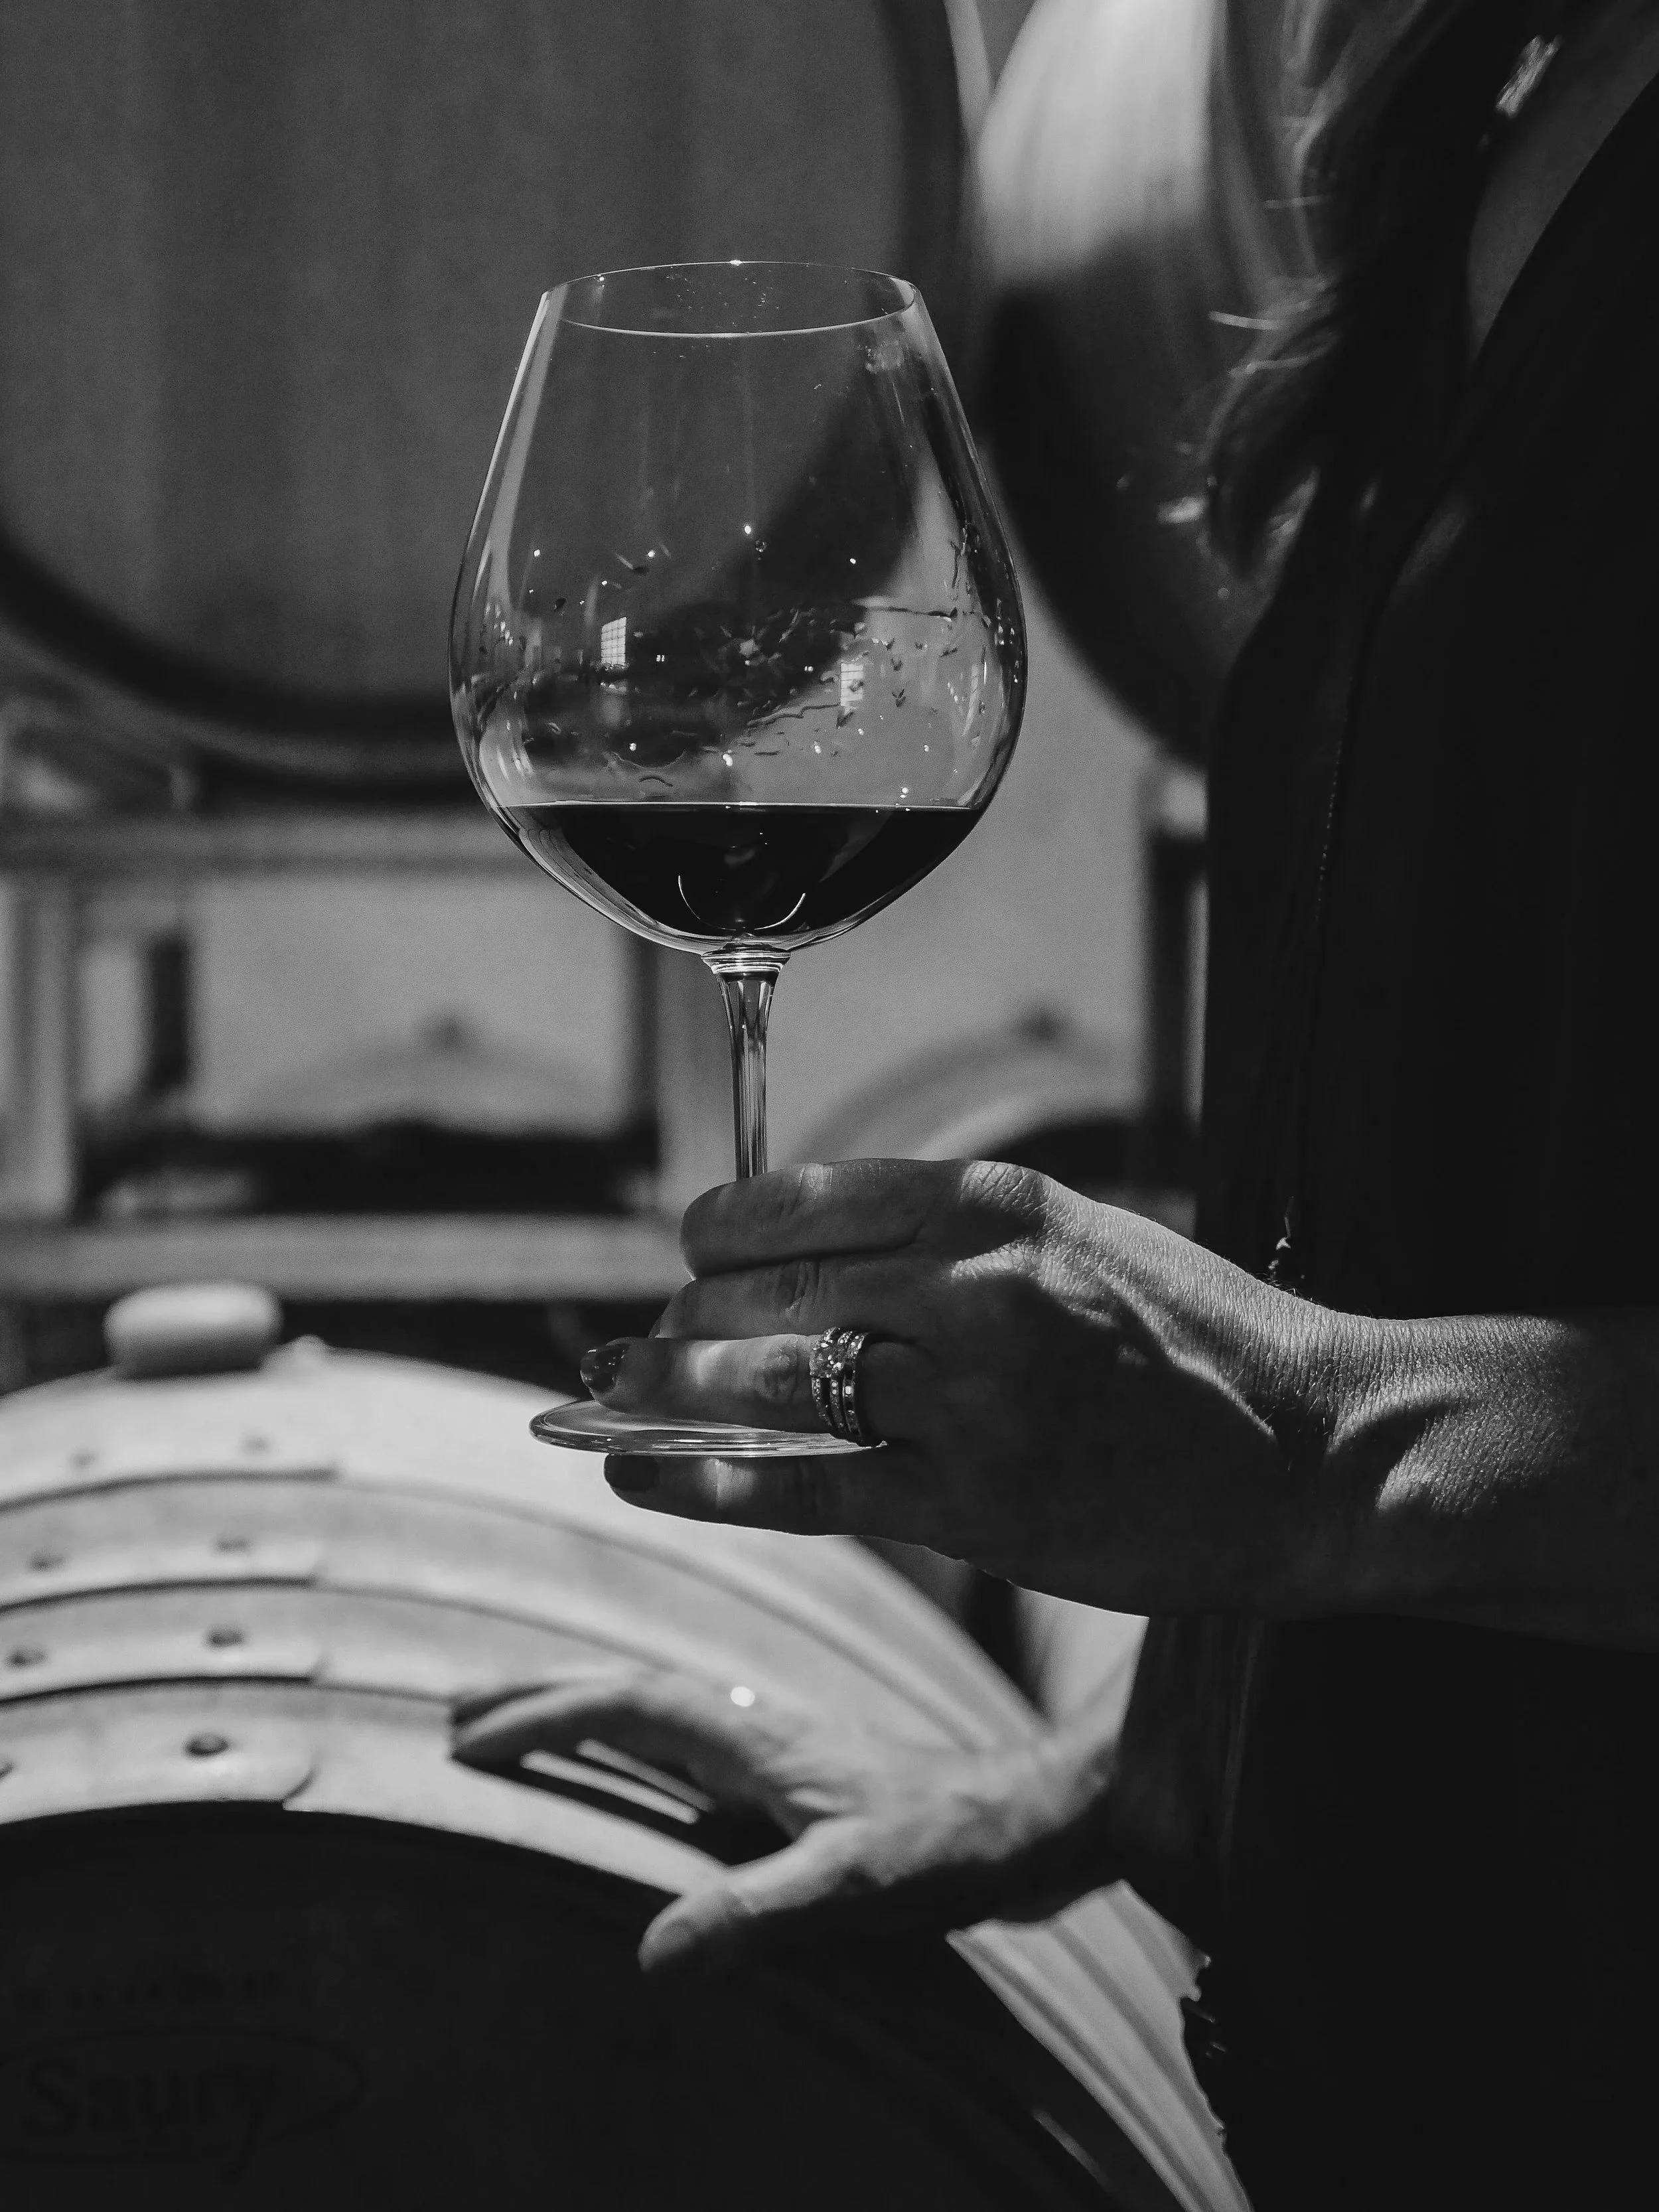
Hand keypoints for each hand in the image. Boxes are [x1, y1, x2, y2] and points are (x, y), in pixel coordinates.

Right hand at [450, 1665, 1119, 1974]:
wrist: (1031, 1819)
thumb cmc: (948, 1848)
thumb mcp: (854, 1888)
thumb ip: (757, 1914)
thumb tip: (649, 1957)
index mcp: (753, 1737)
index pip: (625, 1705)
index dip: (542, 1716)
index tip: (466, 1738)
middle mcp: (754, 1726)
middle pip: (625, 1689)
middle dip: (539, 1695)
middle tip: (455, 1710)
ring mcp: (774, 1748)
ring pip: (655, 1709)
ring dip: (579, 1709)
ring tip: (513, 1724)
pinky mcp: (795, 1775)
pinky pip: (687, 1741)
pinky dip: (631, 1740)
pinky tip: (630, 1766)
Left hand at [582, 1159, 1334, 1616]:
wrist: (1312, 1449)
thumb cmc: (1191, 1340)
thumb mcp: (1075, 1237)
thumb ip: (947, 1239)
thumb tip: (802, 1253)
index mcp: (996, 1206)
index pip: (800, 1200)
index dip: (716, 1234)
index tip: (690, 1256)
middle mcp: (975, 1289)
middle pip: (767, 1293)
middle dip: (684, 1321)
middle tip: (643, 1347)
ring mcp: (974, 1401)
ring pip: (769, 1387)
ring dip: (667, 1394)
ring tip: (610, 1401)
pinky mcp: (977, 1507)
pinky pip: (805, 1488)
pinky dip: (702, 1480)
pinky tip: (637, 1473)